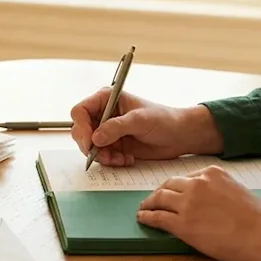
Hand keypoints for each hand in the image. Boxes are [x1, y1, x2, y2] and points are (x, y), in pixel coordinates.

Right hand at [69, 88, 222, 165]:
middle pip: (80, 131)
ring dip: (102, 156)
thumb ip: (117, 127)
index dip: (81, 127)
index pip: (80, 111)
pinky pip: (101, 156)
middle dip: (90, 145)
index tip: (90, 142)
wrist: (179, 136)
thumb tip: (96, 137)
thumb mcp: (140, 120)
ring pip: (89, 146)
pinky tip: (127, 159)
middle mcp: (103, 115)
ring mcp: (107, 131)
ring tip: (119, 159)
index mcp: (106, 100)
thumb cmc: (163, 119)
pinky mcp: (113, 145)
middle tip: (103, 155)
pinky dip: (111, 161)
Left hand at [136, 166, 260, 260]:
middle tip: (152, 200)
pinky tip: (143, 219)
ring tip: (143, 209)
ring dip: (148, 204)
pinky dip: (147, 217)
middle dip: (158, 193)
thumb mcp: (237, 190)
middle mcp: (197, 184)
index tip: (168, 192)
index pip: (184, 178)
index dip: (173, 187)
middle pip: (168, 185)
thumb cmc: (259, 220)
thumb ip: (217, 190)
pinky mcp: (183, 224)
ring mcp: (188, 203)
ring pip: (159, 199)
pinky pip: (158, 218)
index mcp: (212, 173)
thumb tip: (205, 200)